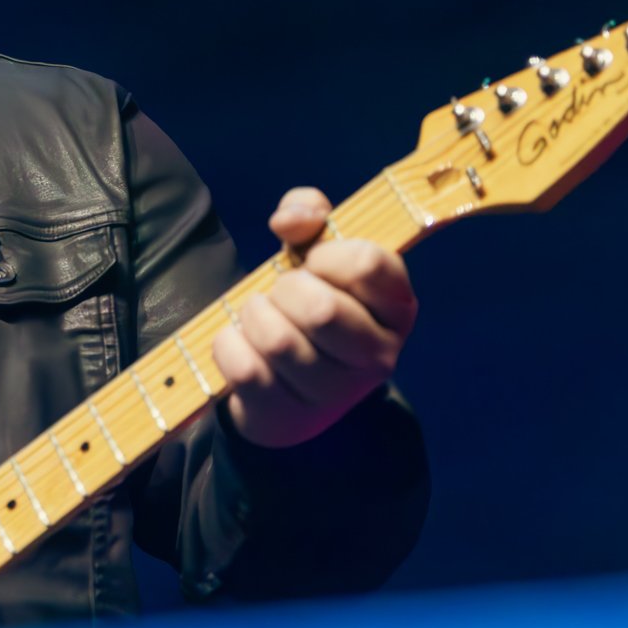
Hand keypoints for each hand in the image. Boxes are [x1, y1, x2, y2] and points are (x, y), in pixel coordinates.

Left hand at [216, 187, 417, 448]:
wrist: (284, 382)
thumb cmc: (306, 300)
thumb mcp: (313, 248)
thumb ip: (308, 210)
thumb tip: (288, 221)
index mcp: (397, 307)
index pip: (368, 264)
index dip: (326, 253)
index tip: (313, 261)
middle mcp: (379, 355)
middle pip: (320, 309)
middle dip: (284, 290)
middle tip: (282, 295)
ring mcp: (338, 393)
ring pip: (278, 341)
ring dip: (254, 317)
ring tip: (260, 317)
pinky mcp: (292, 417)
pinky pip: (246, 370)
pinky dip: (229, 346)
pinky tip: (241, 344)